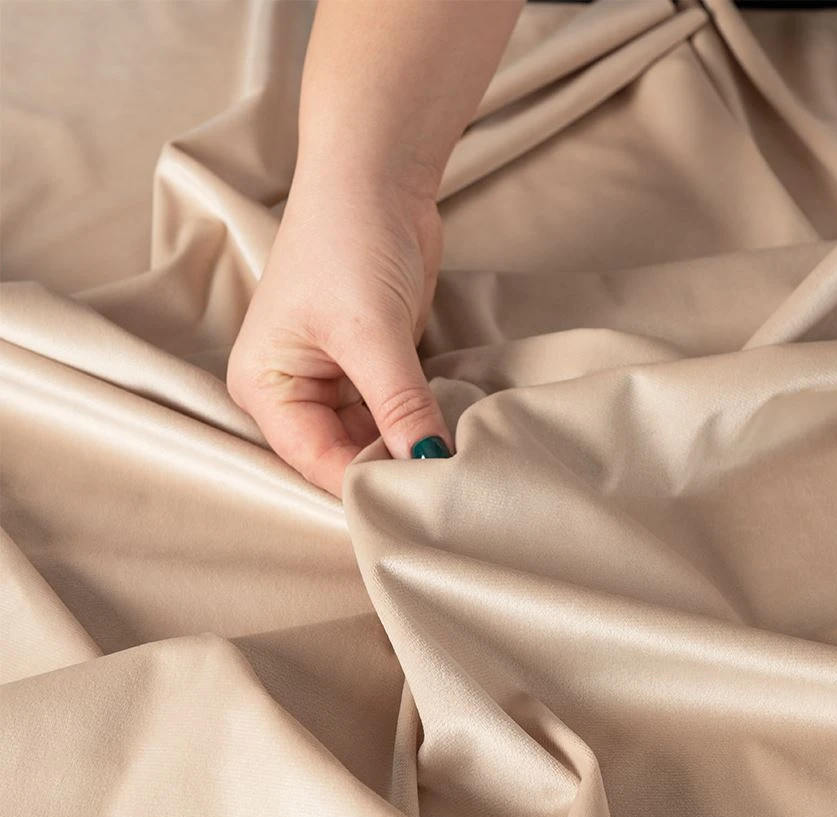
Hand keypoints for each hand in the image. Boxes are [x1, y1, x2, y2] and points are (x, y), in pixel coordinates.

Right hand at [226, 172, 451, 497]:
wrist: (376, 178)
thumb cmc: (346, 241)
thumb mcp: (369, 330)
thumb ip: (397, 403)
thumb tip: (426, 465)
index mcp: (267, 386)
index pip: (314, 459)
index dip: (364, 482)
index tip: (416, 501)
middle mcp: (294, 391)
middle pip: (343, 454)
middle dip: (389, 467)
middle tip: (441, 491)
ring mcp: (334, 380)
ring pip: (374, 437)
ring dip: (410, 446)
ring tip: (453, 465)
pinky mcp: (371, 367)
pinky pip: (395, 412)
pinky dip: (420, 422)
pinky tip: (449, 432)